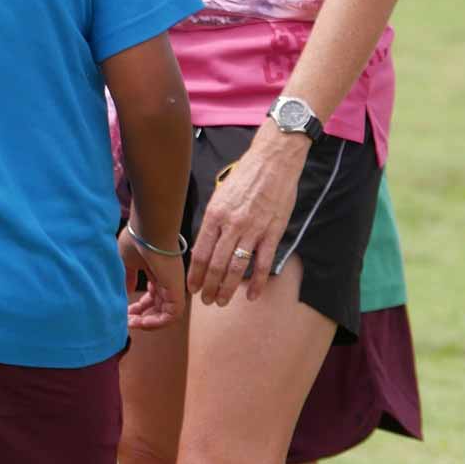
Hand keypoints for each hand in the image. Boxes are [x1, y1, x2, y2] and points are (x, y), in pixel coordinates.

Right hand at [119, 228, 184, 329]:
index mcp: (157, 274)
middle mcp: (167, 282)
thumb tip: (126, 292)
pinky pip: (171, 316)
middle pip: (157, 308)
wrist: (149, 231)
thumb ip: (128, 278)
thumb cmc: (137, 240)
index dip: (139, 308)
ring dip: (147, 323)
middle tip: (127, 321)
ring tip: (132, 323)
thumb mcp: (127, 262)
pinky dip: (157, 323)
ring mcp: (173, 287)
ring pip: (165, 315)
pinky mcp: (177, 291)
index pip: (152, 297)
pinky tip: (141, 322)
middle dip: (141, 317)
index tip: (125, 312)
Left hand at [188, 124, 307, 305]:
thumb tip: (205, 244)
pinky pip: (263, 263)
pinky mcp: (273, 233)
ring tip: (222, 301)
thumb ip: (213, 220)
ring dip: (227, 288)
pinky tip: (251, 295)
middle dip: (208, 287)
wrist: (273, 162)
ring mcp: (253, 230)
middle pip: (216, 264)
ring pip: (236, 268)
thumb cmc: (244, 176)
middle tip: (206, 301)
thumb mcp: (219, 195)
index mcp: (215, 214)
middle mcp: (232, 224)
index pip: (200, 252)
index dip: (194, 274)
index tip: (191, 288)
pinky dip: (256, 282)